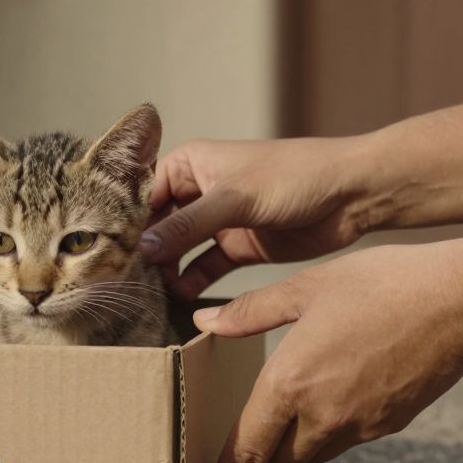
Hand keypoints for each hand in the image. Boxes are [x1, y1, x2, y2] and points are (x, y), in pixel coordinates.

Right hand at [140, 137, 379, 298]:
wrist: (352, 194)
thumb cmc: (295, 176)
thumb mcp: (235, 198)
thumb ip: (188, 225)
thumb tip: (145, 249)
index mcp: (190, 164)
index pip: (143, 195)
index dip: (126, 223)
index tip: (110, 254)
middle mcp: (198, 192)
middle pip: (157, 226)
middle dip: (144, 252)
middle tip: (127, 281)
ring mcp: (218, 221)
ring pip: (178, 250)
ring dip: (166, 270)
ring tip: (152, 293)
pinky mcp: (238, 247)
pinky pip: (203, 268)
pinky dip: (191, 282)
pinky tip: (181, 297)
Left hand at [196, 243, 462, 462]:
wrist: (460, 303)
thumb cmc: (381, 285)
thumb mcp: (305, 288)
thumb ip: (250, 312)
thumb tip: (204, 321)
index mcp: (290, 383)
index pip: (246, 451)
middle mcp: (322, 414)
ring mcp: (360, 425)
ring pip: (310, 455)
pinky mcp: (389, 423)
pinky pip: (344, 440)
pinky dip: (323, 440)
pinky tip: (318, 424)